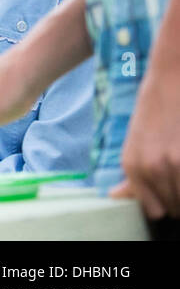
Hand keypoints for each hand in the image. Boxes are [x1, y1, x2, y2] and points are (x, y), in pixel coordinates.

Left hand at [109, 63, 179, 218]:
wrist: (171, 78)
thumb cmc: (154, 111)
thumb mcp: (136, 143)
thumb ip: (132, 177)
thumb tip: (114, 197)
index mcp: (132, 166)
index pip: (153, 210)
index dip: (163, 204)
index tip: (167, 191)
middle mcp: (151, 168)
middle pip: (174, 208)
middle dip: (177, 196)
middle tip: (176, 168)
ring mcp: (175, 163)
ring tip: (179, 158)